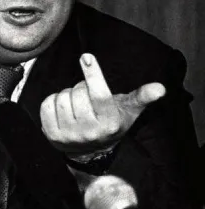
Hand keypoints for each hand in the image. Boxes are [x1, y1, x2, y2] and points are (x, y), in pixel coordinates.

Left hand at [40, 53, 165, 155]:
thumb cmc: (111, 123)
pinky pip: (47, 105)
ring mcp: (69, 135)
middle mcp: (90, 131)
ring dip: (67, 94)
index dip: (93, 74)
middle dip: (81, 88)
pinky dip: (53, 101)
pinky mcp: (52, 135)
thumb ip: (141, 97)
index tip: (86, 57)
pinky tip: (63, 109)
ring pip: (62, 97)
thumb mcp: (128, 111)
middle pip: (78, 92)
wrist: (91, 151)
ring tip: (77, 104)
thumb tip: (160, 88)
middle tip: (87, 97)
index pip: (99, 95)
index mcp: (110, 123)